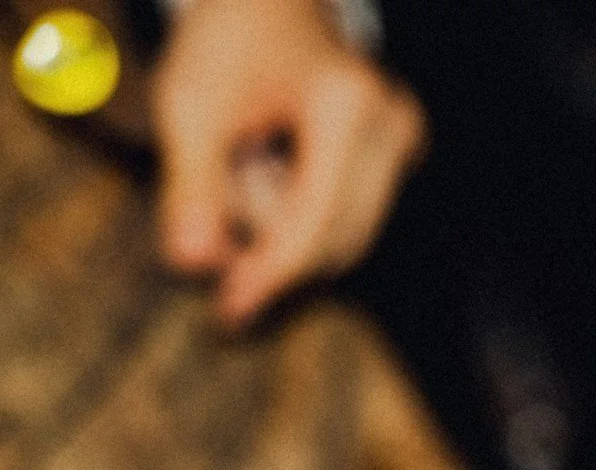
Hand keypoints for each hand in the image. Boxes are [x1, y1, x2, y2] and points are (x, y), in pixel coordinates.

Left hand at [153, 0, 424, 325]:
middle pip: (338, 238)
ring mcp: (405, 138)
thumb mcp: (190, 106)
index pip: (317, 223)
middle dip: (271, 246)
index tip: (229, 311)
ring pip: (348, 236)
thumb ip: (192, 187)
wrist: (270, 1)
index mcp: (347, 106)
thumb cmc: (227, 43)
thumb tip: (191, 265)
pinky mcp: (402, 150)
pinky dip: (304, 214)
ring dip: (285, 227)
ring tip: (245, 167)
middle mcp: (393, 125)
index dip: (271, 274)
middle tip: (209, 226)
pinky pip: (353, 216)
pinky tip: (272, 170)